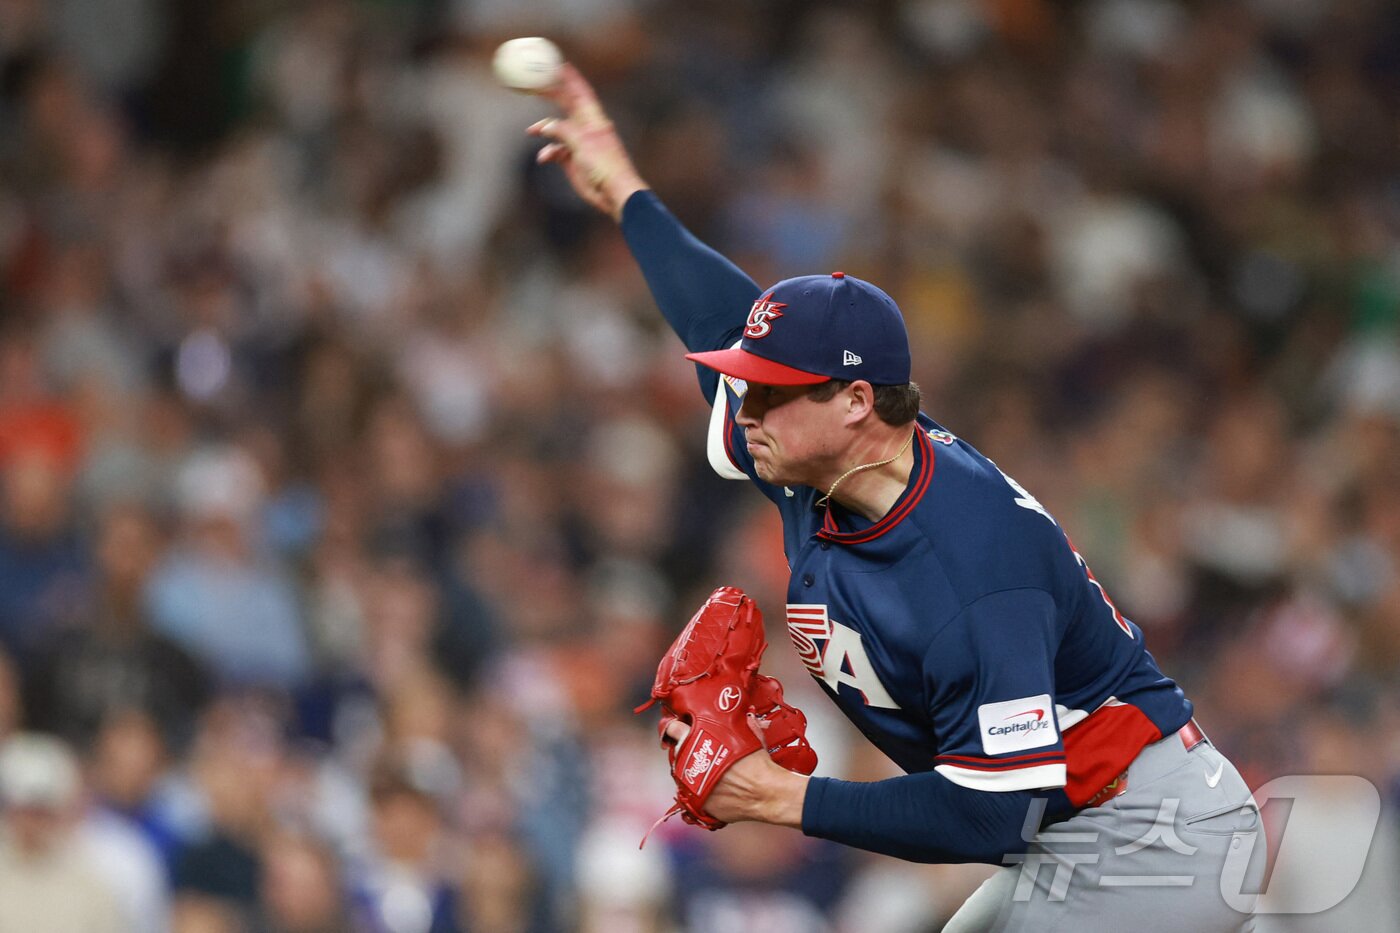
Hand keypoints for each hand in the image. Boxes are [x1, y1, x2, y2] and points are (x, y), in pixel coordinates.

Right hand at [528, 64, 648, 220]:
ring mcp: (578, 144)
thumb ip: (563, 131)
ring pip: (556, 130)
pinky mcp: (572, 160)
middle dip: (550, 95)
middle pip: (565, 106)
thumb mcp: (583, 143)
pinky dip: (548, 152)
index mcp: (593, 119)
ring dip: (543, 130)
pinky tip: (544, 158)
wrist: (613, 193)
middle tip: (533, 86)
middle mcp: (586, 128)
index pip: (580, 92)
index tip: (557, 64)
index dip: (569, 78)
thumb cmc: (605, 166)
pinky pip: (555, 151)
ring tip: (531, 131)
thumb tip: (546, 126)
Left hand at [663, 714, 809, 827]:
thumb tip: (746, 716)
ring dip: (691, 771)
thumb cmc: (759, 765)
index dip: (676, 728)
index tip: (678, 729)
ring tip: (710, 772)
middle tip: (701, 752)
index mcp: (698, 738)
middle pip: (677, 751)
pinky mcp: (696, 802)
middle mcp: (689, 760)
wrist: (766, 794)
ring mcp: (689, 783)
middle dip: (686, 750)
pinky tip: (713, 789)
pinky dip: (699, 791)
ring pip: (681, 774)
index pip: (673, 728)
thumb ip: (743, 725)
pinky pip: (691, 795)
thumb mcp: (750, 736)